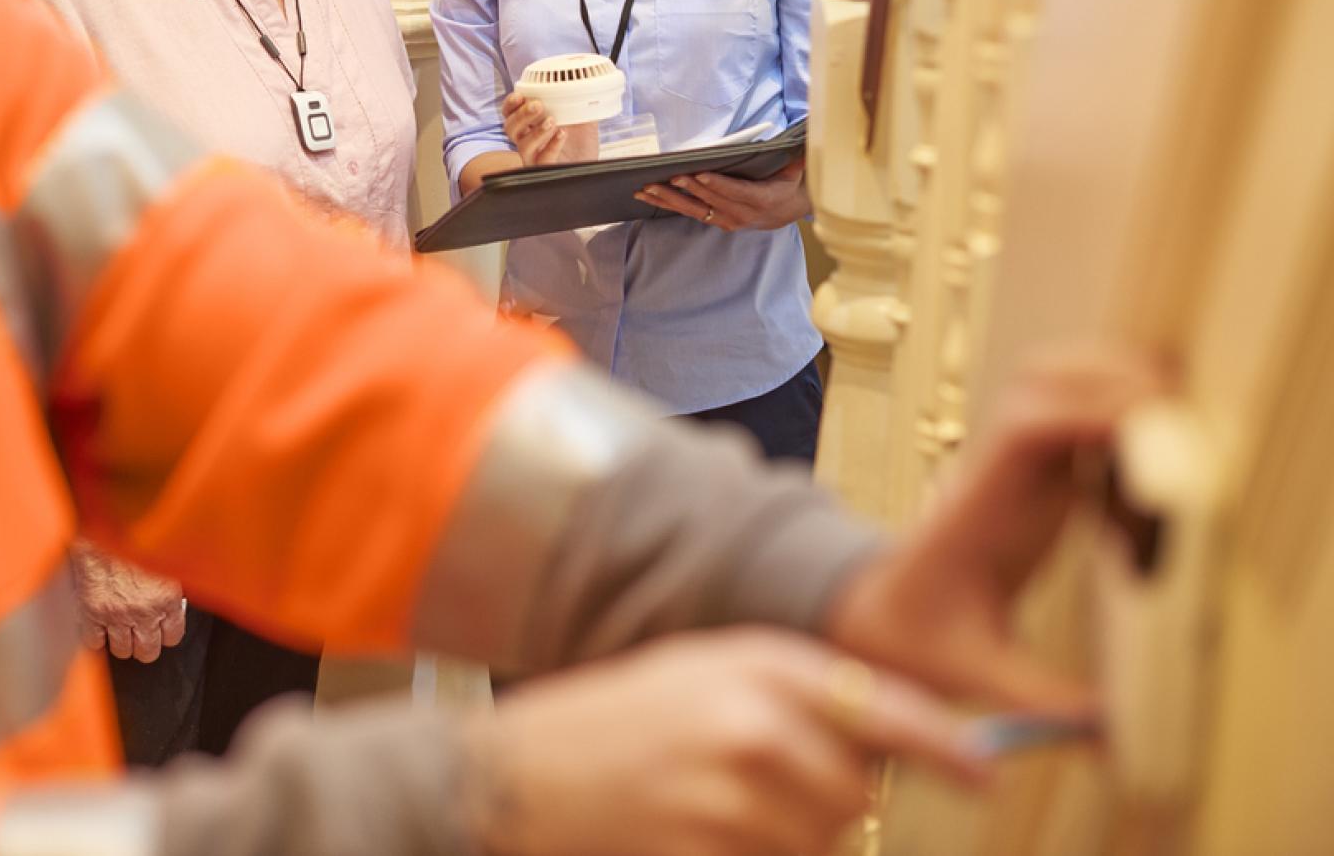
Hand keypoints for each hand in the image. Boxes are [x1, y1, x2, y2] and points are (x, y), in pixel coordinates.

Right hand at [72, 544, 186, 663]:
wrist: (101, 524)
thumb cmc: (134, 534)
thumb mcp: (165, 558)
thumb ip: (172, 583)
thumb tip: (177, 602)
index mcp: (167, 597)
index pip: (172, 637)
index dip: (166, 633)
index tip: (161, 628)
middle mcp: (143, 611)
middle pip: (148, 651)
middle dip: (145, 643)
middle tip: (140, 632)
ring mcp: (116, 615)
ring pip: (122, 650)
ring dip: (121, 640)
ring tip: (119, 627)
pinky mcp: (91, 613)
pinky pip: (94, 642)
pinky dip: (96, 636)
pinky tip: (99, 625)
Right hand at [467, 628, 989, 855]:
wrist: (515, 774)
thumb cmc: (616, 721)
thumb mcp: (705, 672)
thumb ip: (795, 696)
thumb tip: (892, 748)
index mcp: (761, 665)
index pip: (887, 710)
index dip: (948, 748)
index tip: (987, 774)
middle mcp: (757, 726)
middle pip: (854, 793)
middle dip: (822, 801)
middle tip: (747, 783)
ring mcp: (732, 797)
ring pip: (817, 840)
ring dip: (783, 838)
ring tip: (710, 808)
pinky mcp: (707, 851)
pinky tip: (696, 834)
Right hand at [501, 91, 598, 167]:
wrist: (593, 168)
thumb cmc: (582, 144)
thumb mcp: (582, 118)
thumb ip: (577, 102)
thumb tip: (583, 82)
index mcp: (531, 126)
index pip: (510, 114)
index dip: (510, 105)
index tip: (519, 95)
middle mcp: (528, 141)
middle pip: (510, 128)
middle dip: (521, 115)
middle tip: (538, 105)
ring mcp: (536, 158)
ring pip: (523, 146)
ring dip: (536, 131)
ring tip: (553, 121)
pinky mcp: (547, 171)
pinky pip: (543, 160)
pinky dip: (552, 145)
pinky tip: (562, 134)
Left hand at [636, 156, 809, 231]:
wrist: (788, 210)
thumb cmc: (787, 182)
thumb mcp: (795, 168)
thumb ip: (795, 156)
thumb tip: (802, 137)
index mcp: (762, 199)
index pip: (736, 192)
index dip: (717, 185)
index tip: (699, 175)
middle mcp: (742, 215)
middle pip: (710, 200)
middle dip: (687, 189)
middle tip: (665, 177)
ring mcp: (727, 221)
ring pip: (694, 210)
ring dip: (668, 200)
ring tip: (645, 190)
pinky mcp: (715, 221)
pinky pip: (689, 213)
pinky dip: (668, 205)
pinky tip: (649, 197)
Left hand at [823, 347, 1169, 715]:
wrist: (869, 614)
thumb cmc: (916, 639)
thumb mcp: (975, 672)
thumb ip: (1041, 699)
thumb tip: (1112, 733)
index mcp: (983, 507)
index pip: (1027, 429)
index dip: (1089, 412)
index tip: (1149, 429)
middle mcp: (997, 471)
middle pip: (1047, 380)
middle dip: (1116, 385)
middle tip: (1179, 437)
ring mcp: (1011, 464)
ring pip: (1054, 382)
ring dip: (1113, 385)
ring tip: (1168, 436)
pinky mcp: (1027, 471)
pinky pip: (1066, 413)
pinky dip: (1109, 411)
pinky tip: (1144, 463)